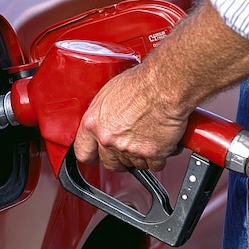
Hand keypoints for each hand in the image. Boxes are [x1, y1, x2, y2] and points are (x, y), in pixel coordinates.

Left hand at [74, 63, 188, 171]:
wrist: (164, 85)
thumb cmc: (141, 83)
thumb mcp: (109, 93)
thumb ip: (103, 114)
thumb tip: (105, 120)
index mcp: (93, 123)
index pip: (83, 152)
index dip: (92, 155)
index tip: (97, 155)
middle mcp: (108, 139)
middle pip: (110, 163)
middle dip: (119, 159)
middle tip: (128, 146)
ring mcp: (129, 149)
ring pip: (134, 164)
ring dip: (141, 156)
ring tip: (148, 137)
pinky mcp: (151, 154)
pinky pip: (154, 165)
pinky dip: (159, 156)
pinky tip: (161, 142)